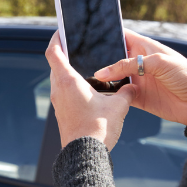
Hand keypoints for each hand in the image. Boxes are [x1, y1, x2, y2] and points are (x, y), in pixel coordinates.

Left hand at [46, 32, 135, 150]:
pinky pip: (63, 93)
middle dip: (65, 54)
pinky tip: (87, 89)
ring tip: (85, 67)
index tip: (61, 31)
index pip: (54, 52)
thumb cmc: (98, 129)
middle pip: (55, 65)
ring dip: (68, 72)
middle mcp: (58, 90)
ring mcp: (57, 103)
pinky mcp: (61, 113)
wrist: (85, 155)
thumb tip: (133, 86)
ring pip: (58, 80)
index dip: (56, 38)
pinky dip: (71, 86)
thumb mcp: (118, 106)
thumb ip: (126, 92)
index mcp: (68, 81)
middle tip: (77, 46)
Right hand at [93, 29, 186, 125]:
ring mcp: (137, 81)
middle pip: (113, 58)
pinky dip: (110, 94)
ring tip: (86, 77)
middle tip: (82, 59)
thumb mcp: (159, 63)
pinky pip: (119, 95)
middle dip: (99, 58)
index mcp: (145, 48)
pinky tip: (99, 93)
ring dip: (103, 78)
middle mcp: (138, 63)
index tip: (89, 35)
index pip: (122, 36)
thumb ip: (130, 65)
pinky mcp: (137, 98)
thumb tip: (103, 72)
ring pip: (113, 78)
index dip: (107, 35)